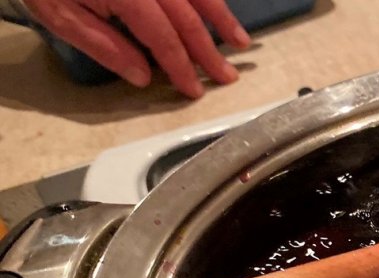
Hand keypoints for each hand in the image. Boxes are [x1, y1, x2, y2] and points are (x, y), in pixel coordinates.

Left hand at [24, 0, 250, 97]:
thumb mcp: (60, 15)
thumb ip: (104, 46)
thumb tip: (142, 77)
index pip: (164, 38)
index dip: (181, 66)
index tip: (195, 90)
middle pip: (187, 16)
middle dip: (209, 49)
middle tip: (228, 76)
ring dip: (221, 17)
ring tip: (240, 42)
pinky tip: (215, 8)